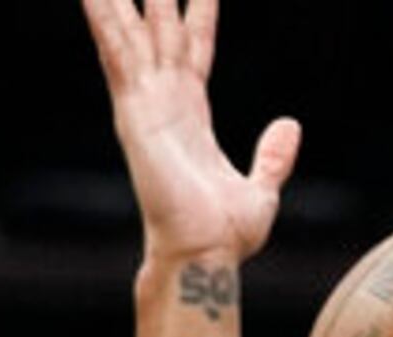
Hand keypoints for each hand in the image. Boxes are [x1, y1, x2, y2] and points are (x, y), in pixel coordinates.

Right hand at [78, 0, 299, 266]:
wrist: (204, 254)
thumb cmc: (226, 233)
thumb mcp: (262, 188)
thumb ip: (273, 155)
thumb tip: (289, 125)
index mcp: (191, 115)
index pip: (195, 50)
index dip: (199, 15)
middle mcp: (163, 102)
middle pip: (159, 31)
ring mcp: (145, 103)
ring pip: (131, 33)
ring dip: (122, 0)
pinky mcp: (133, 111)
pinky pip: (116, 53)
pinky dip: (103, 21)